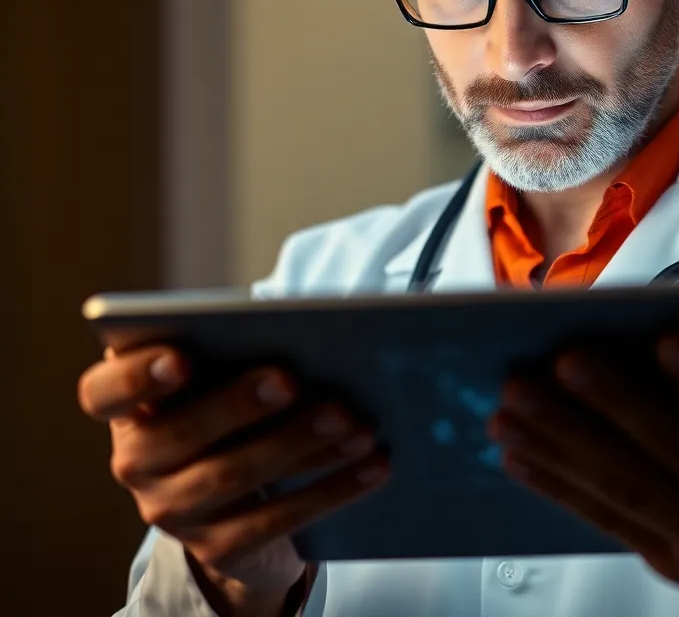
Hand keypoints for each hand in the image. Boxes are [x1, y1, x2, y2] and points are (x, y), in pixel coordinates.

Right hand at [78, 344, 390, 616]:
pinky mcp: (218, 548)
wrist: (239, 494)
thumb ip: (239, 349)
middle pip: (177, 434)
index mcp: (130, 404)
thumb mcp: (226, 372)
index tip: (182, 358)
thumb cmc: (235, 402)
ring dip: (298, 444)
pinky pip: (277, 522)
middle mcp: (136, 460)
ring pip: (232, 477)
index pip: (103, 392)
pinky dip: (333, 488)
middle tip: (290, 379)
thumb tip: (303, 332)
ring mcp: (171, 511)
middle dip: (238, 404)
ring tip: (354, 420)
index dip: (136, 376)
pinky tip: (374, 463)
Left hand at [486, 331, 678, 615]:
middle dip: (615, 404)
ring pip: (625, 484)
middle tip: (562, 358)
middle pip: (676, 452)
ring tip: (512, 398)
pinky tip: (513, 448)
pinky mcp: (665, 559)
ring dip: (563, 441)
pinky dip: (554, 482)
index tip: (666, 337)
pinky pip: (603, 515)